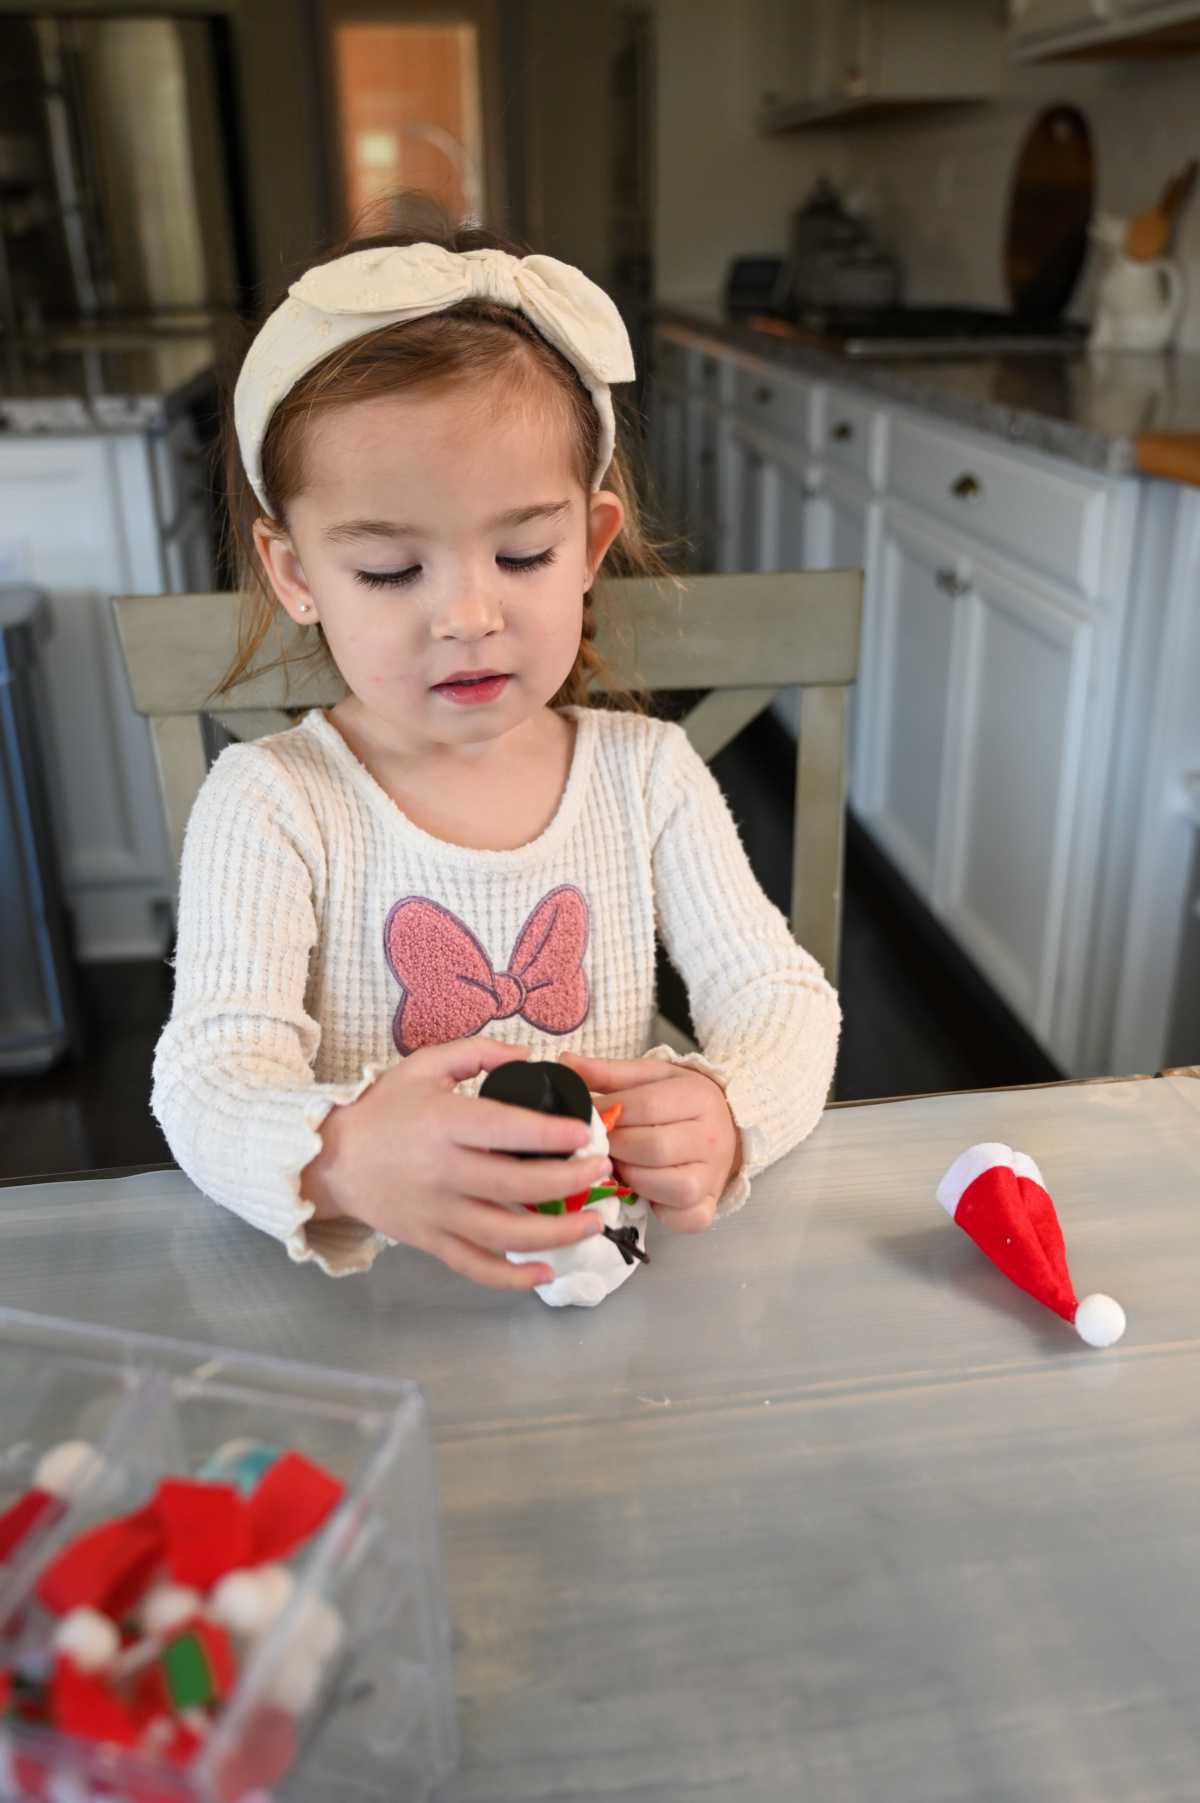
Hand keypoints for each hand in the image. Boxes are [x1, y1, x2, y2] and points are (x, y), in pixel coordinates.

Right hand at [301, 1038, 611, 1289]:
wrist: (332, 1159)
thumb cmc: (385, 1107)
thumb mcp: (425, 1064)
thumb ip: (478, 1052)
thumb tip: (531, 1057)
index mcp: (443, 1123)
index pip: (504, 1129)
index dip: (549, 1133)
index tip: (586, 1133)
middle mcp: (442, 1171)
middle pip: (515, 1183)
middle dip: (568, 1180)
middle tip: (602, 1171)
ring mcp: (436, 1212)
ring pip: (503, 1233)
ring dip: (555, 1233)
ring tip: (592, 1221)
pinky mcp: (430, 1241)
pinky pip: (475, 1266)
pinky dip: (511, 1276)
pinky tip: (545, 1272)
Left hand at [559, 1053, 740, 1233]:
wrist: (725, 1128)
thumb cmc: (679, 1101)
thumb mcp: (650, 1077)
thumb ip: (609, 1073)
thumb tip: (566, 1062)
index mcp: (698, 1097)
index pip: (645, 1106)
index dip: (608, 1112)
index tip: (589, 1116)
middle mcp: (712, 1137)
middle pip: (653, 1148)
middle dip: (616, 1148)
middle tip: (601, 1145)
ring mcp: (714, 1175)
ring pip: (667, 1185)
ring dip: (633, 1178)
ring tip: (620, 1166)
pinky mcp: (709, 1206)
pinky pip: (682, 1217)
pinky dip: (658, 1211)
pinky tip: (645, 1192)